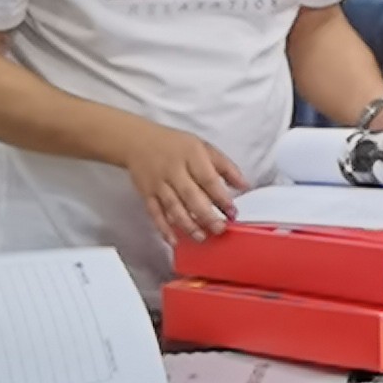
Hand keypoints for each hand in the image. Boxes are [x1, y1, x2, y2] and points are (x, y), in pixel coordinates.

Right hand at [121, 120, 247, 245]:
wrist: (138, 141)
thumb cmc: (176, 145)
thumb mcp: (204, 147)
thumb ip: (225, 166)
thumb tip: (245, 185)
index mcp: (191, 155)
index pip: (208, 178)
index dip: (221, 197)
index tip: (232, 212)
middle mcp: (173, 170)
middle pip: (190, 195)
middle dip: (206, 215)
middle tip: (219, 229)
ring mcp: (158, 183)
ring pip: (173, 207)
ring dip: (187, 225)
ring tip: (201, 237)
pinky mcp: (146, 194)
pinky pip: (154, 213)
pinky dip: (163, 228)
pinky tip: (174, 240)